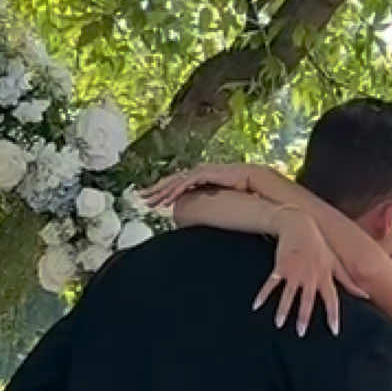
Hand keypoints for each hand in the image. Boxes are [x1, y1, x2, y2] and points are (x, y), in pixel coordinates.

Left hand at [142, 162, 268, 208]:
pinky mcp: (204, 173)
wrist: (250, 179)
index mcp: (197, 178)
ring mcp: (199, 172)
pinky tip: (167, 200)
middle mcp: (195, 173)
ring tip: (150, 200)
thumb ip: (206, 207)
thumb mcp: (216, 201)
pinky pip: (185, 183)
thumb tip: (201, 218)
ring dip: (161, 191)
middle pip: (169, 181)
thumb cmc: (235, 190)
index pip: (175, 184)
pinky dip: (175, 191)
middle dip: (154, 189)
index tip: (150, 200)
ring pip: (174, 182)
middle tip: (140, 197)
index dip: (162, 192)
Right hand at [253, 208, 367, 335]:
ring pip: (288, 294)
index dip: (333, 315)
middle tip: (301, 333)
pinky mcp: (280, 267)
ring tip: (278, 324)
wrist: (300, 225)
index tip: (334, 331)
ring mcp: (294, 272)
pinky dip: (263, 294)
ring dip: (283, 309)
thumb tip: (366, 295)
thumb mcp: (336, 262)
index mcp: (325, 276)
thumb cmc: (320, 245)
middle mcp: (310, 276)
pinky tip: (256, 306)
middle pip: (307, 300)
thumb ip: (349, 281)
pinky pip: (271, 283)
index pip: (332, 299)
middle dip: (304, 316)